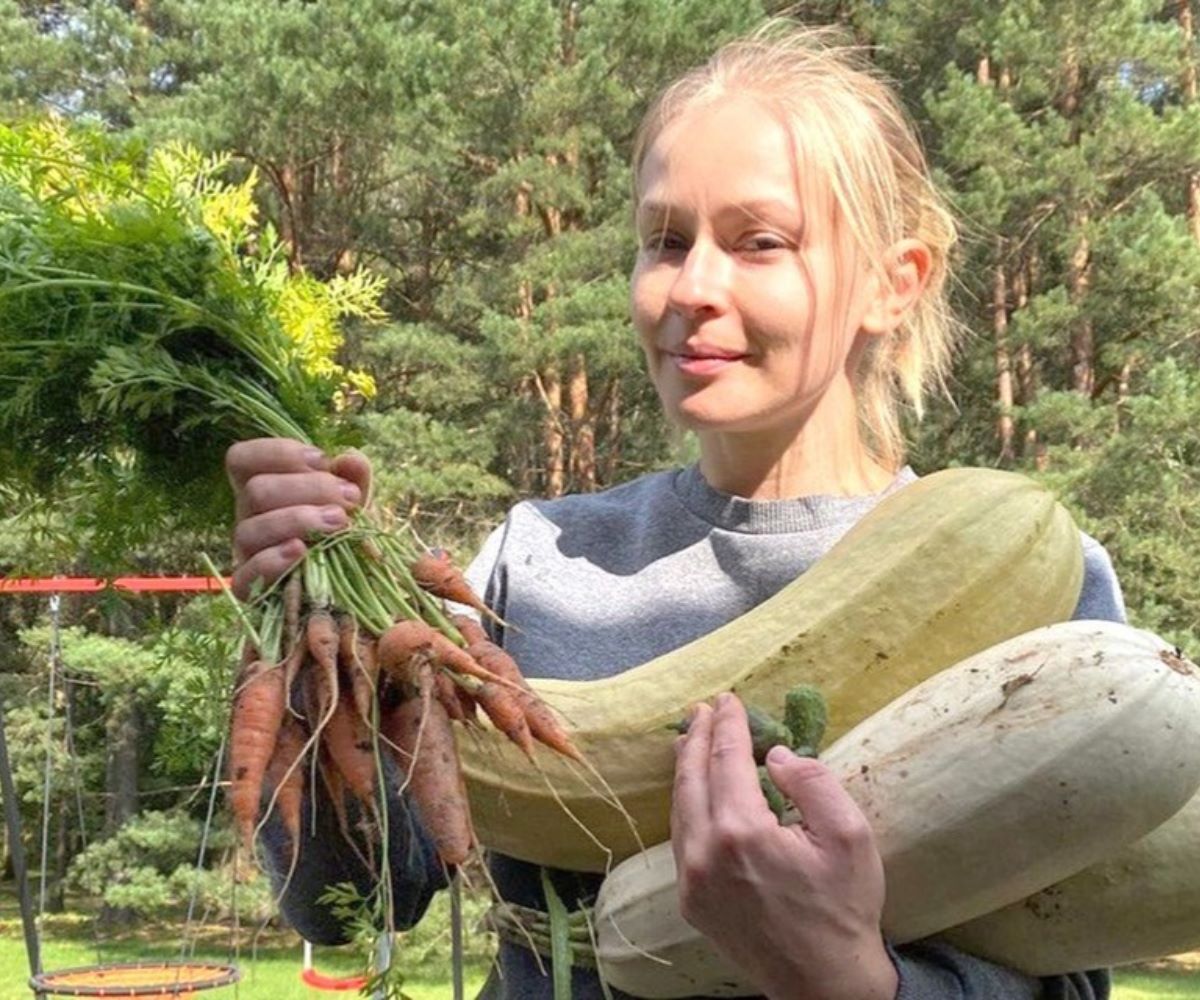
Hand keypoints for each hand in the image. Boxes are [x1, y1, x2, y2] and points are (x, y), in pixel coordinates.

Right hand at [225, 437, 371, 599]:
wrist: (344, 581)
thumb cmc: (340, 529)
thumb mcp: (350, 499)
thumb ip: (352, 476)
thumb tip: (349, 459)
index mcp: (262, 486)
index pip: (241, 458)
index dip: (278, 453)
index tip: (322, 460)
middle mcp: (246, 516)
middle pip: (256, 490)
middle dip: (309, 489)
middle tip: (349, 498)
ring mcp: (244, 552)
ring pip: (251, 529)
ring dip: (298, 521)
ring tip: (340, 523)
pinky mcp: (249, 587)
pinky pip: (247, 574)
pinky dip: (275, 560)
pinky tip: (303, 551)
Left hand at [670, 693, 896, 999]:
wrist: (824, 984)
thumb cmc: (844, 908)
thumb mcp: (849, 836)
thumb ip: (813, 782)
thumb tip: (774, 754)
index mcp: (743, 832)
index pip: (726, 759)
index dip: (727, 725)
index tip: (729, 699)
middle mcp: (705, 852)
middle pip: (691, 777)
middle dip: (696, 737)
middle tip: (703, 708)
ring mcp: (691, 879)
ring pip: (680, 807)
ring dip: (686, 768)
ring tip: (692, 738)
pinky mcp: (689, 900)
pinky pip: (681, 837)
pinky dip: (686, 804)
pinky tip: (695, 790)